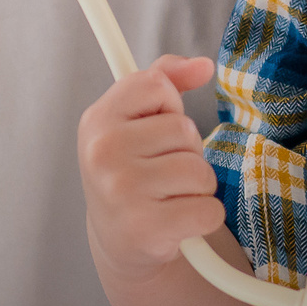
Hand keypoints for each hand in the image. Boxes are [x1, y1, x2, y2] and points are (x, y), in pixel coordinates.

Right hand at [77, 54, 225, 283]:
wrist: (118, 240)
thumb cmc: (132, 169)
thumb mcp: (134, 118)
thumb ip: (166, 79)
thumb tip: (204, 65)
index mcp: (97, 119)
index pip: (157, 84)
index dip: (169, 106)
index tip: (155, 126)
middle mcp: (103, 152)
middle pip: (184, 129)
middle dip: (187, 150)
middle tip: (162, 170)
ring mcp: (122, 191)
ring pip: (200, 170)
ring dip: (199, 185)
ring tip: (172, 195)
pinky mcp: (146, 228)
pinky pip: (209, 210)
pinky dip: (206, 216)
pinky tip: (180, 220)